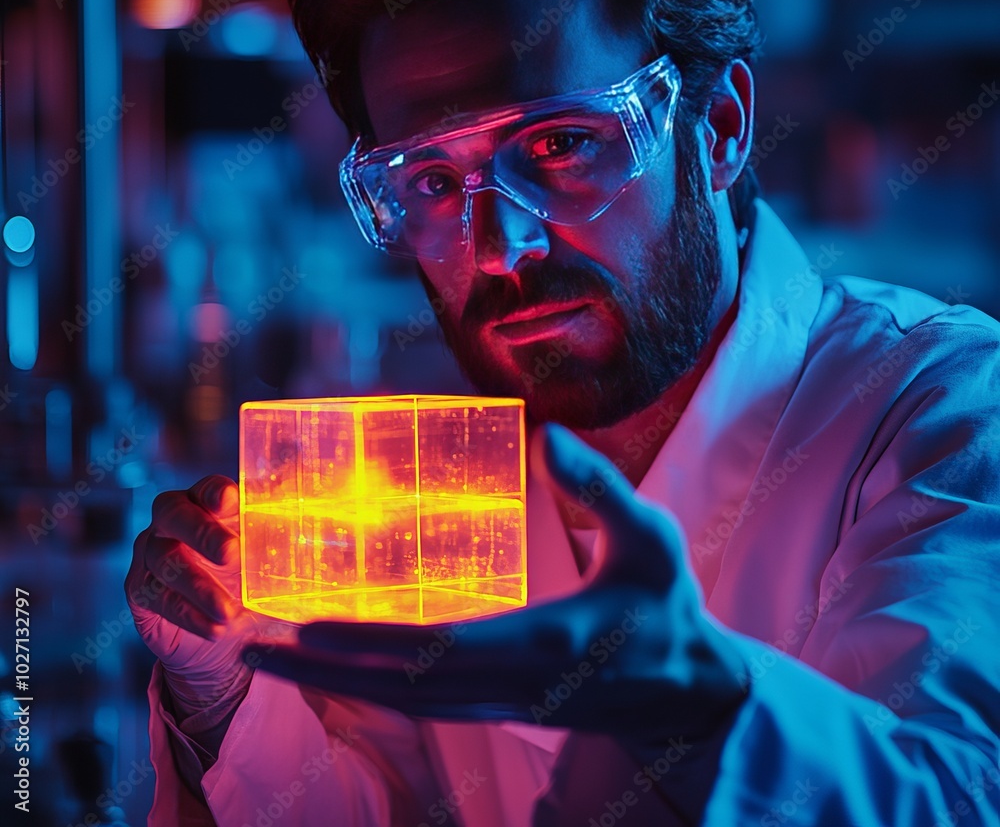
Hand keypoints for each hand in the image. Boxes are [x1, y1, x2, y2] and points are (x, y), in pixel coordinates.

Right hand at [125, 476, 272, 720]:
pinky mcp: (141, 590)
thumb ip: (289, 534)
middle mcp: (174, 520)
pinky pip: (157, 598)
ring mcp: (152, 553)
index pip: (207, 486)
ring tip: (230, 612)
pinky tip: (215, 629)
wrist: (221, 631)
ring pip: (165, 560)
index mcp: (209, 502)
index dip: (215, 491)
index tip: (230, 499)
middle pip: (173, 512)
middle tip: (231, 554)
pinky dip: (189, 615)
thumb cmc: (251, 579)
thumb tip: (332, 513)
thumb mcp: (272, 557)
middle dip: (201, 532)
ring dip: (199, 587)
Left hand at [245, 425, 748, 744]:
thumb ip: (598, 487)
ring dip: (333, 683)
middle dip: (319, 670)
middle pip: (398, 687)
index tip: (303, 628)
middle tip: (247, 648)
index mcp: (545, 640)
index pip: (439, 647)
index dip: (366, 642)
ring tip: (270, 658)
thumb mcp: (650, 535)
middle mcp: (510, 686)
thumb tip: (546, 435)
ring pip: (401, 703)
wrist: (690, 689)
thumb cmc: (668, 605)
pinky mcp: (499, 710)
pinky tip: (334, 666)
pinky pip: (420, 703)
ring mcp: (501, 706)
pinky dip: (368, 687)